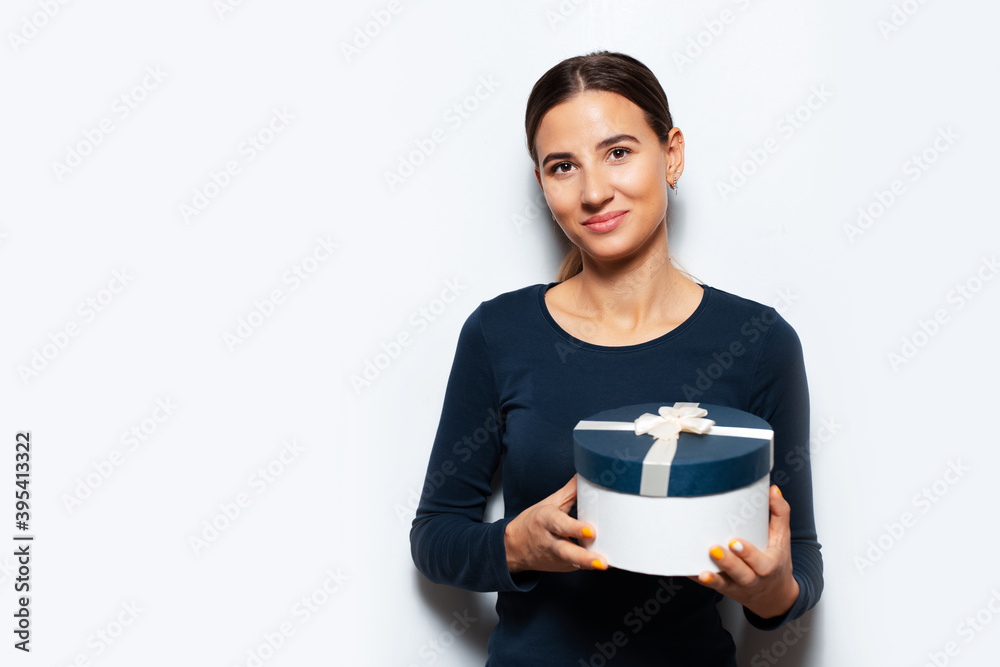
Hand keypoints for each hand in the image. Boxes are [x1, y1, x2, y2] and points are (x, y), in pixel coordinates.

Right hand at [504, 474, 606, 573]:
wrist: (515, 547)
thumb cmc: (533, 523)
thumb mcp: (549, 503)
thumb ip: (570, 492)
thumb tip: (586, 474)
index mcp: (546, 520)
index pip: (561, 525)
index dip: (576, 528)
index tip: (591, 531)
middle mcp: (550, 541)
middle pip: (565, 551)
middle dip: (583, 557)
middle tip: (601, 561)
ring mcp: (556, 558)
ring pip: (572, 563)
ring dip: (588, 564)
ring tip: (604, 564)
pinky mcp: (562, 568)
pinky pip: (578, 566)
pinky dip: (589, 565)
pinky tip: (604, 563)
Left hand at [688, 485, 799, 618]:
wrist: (774, 595)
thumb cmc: (776, 562)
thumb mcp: (782, 539)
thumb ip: (779, 514)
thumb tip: (773, 490)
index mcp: (768, 566)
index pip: (760, 562)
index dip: (748, 553)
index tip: (734, 542)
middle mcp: (752, 579)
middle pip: (740, 574)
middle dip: (728, 563)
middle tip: (714, 549)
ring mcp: (736, 586)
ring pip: (723, 584)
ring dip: (712, 577)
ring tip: (701, 570)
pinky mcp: (723, 588)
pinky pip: (710, 586)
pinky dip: (698, 579)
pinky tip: (687, 571)